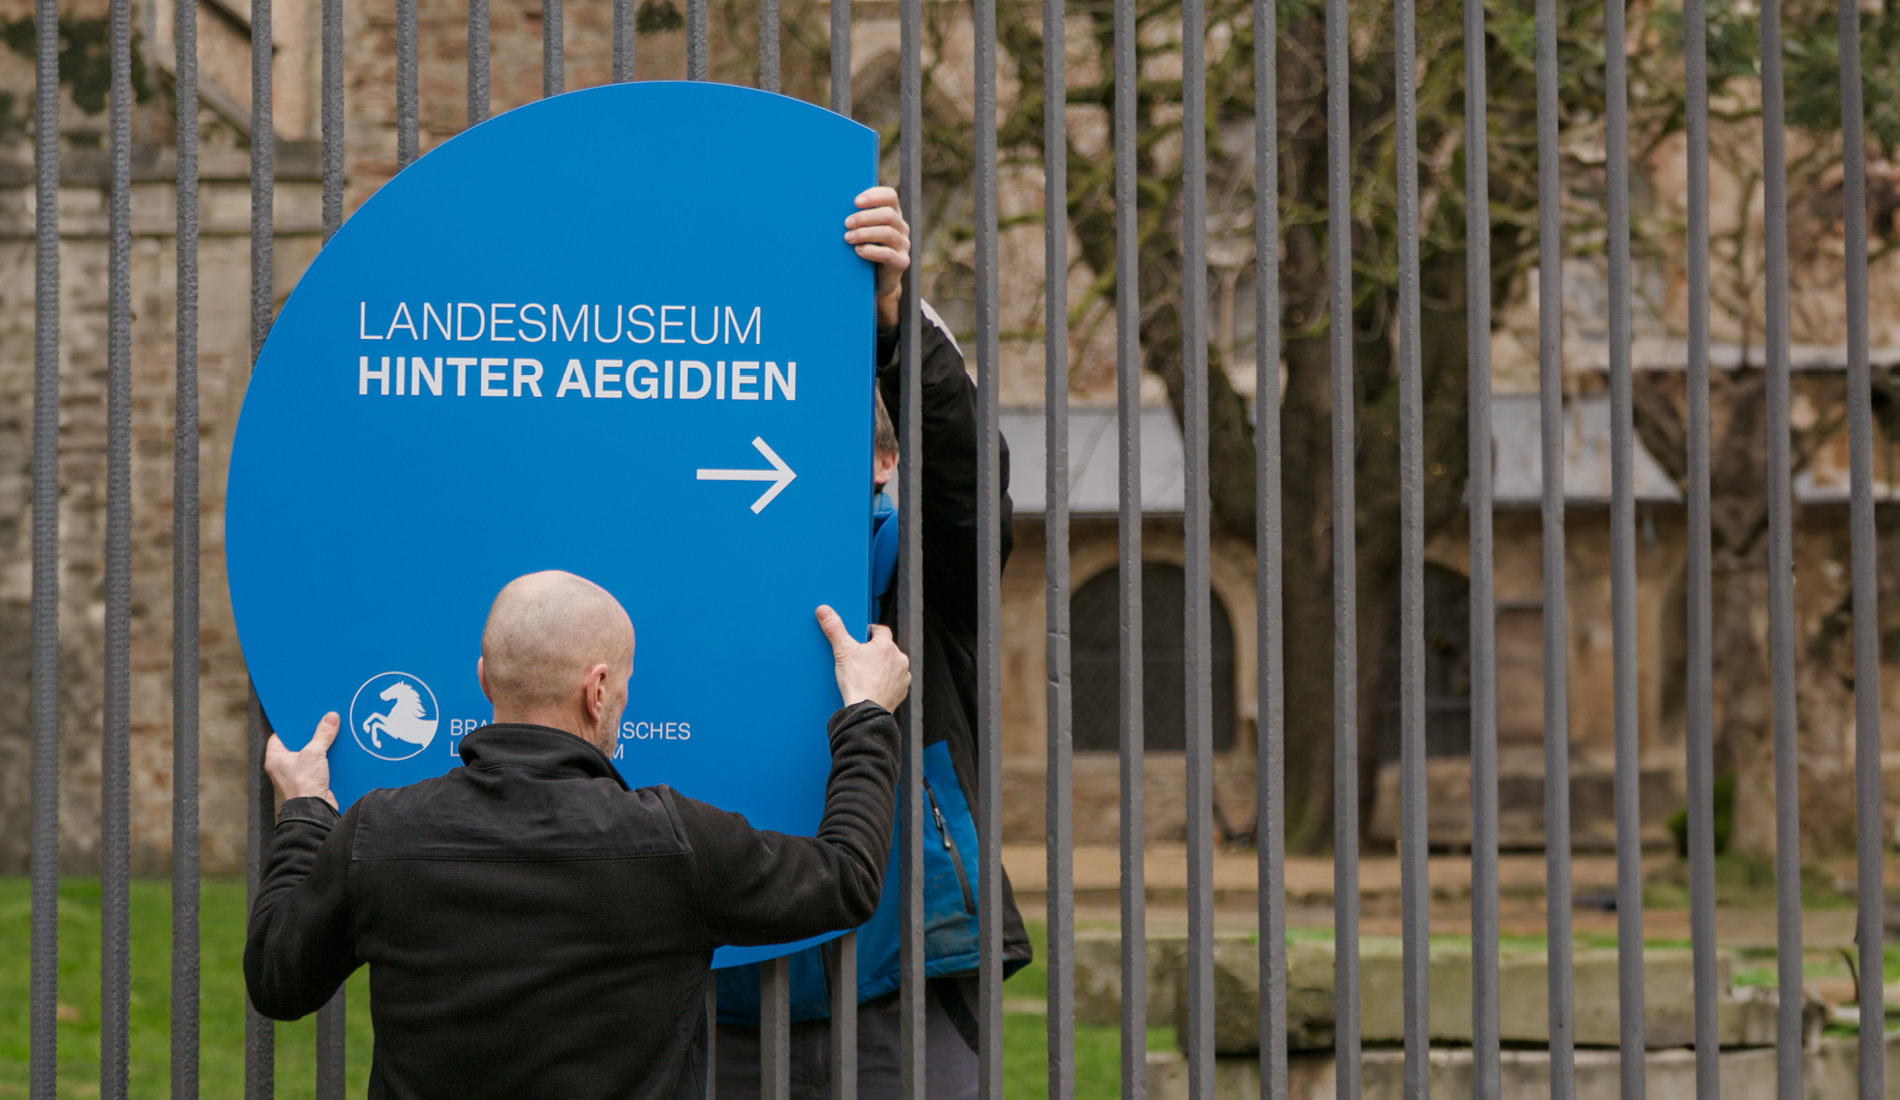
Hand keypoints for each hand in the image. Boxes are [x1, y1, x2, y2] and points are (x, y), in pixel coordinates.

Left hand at [265, 712, 340, 809]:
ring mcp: (297, 775)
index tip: (303, 718)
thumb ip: (322, 734)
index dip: (292, 726)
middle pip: (297, 744)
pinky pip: (318, 764)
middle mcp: (283, 767)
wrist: (315, 809)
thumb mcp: (314, 753)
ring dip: (320, 747)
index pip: (280, 736)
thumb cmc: (303, 785)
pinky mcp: (310, 781)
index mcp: (275, 758)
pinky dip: (327, 759)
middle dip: (310, 736)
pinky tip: (337, 752)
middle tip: (320, 724)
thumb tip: (330, 718)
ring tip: (331, 736)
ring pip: (309, 754)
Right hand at [817, 604, 910, 712]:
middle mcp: (899, 659)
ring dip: (882, 666)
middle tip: (859, 658)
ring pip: (892, 664)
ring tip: (866, 673)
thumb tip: (824, 611)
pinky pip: (895, 681)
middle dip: (875, 651)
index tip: (861, 638)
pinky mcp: (901, 691)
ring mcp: (903, 676)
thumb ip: (834, 629)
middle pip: (886, 648)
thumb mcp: (842, 652)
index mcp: (886, 646)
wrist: (865, 711)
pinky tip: (873, 685)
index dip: (869, 632)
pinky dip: (886, 681)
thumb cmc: (857, 683)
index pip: (880, 630)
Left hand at [846, 186, 908, 329]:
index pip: (890, 196)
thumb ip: (856, 219)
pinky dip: (871, 251)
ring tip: (848, 238)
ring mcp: (903, 245)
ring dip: (864, 233)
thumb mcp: (862, 230)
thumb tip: (832, 206)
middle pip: (888, 214)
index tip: (855, 202)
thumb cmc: (864, 249)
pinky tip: (858, 251)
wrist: (876, 280)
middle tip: (846, 223)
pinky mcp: (902, 262)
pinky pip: (888, 254)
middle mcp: (901, 227)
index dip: (874, 196)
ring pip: (888, 233)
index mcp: (893, 214)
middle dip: (864, 217)